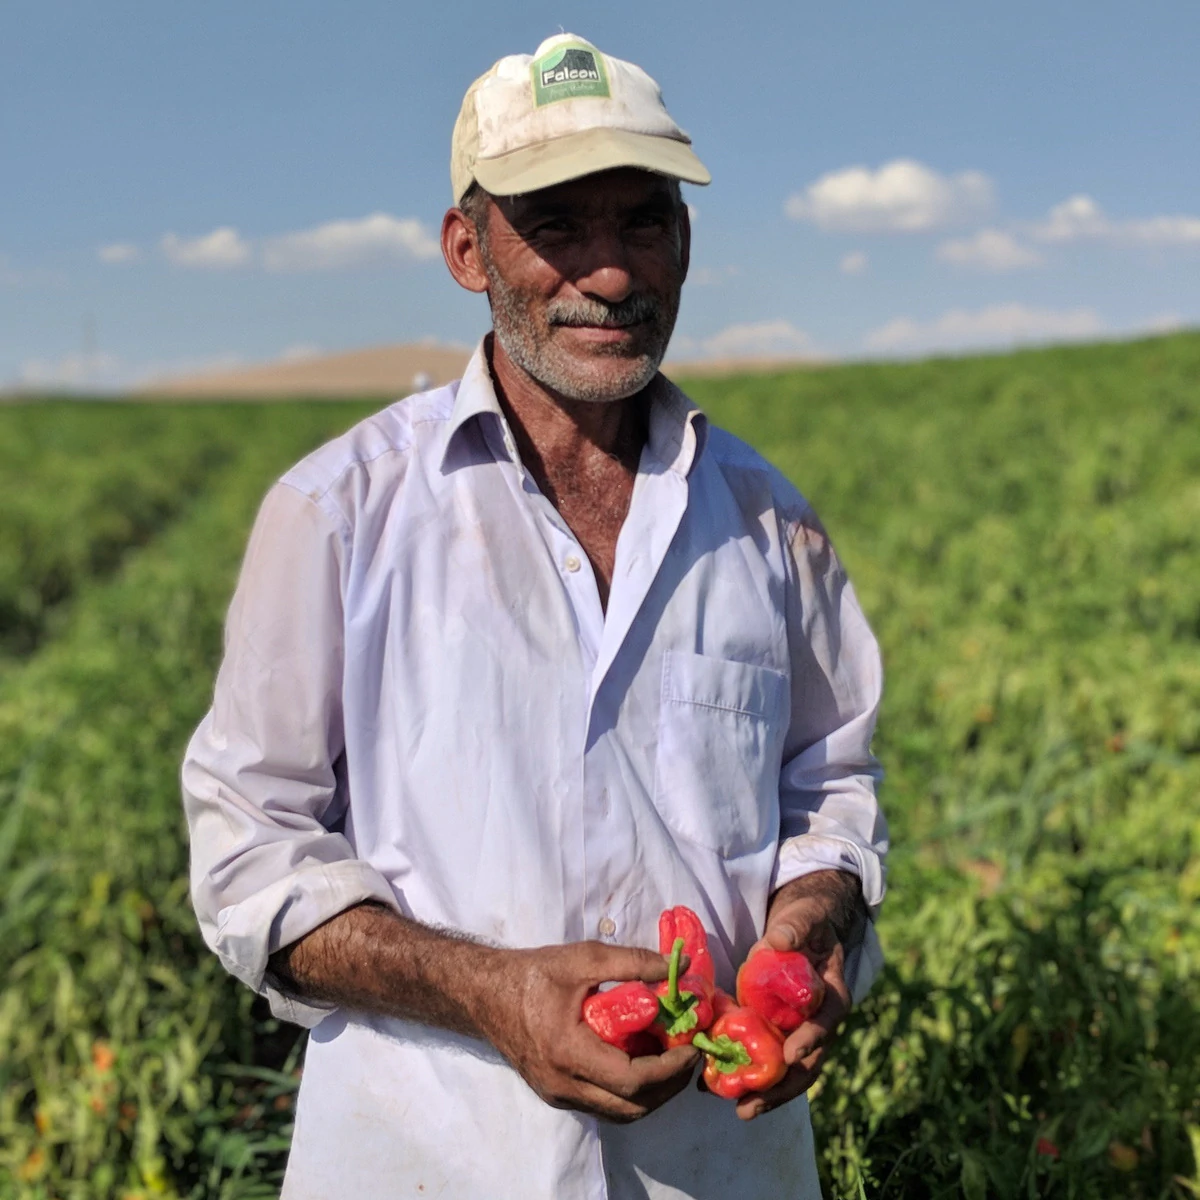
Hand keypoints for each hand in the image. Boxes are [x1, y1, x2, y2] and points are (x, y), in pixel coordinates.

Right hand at [481, 940, 698, 1122]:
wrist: (485, 994)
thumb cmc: (533, 974)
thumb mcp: (583, 958)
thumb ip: (632, 962)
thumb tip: (678, 969)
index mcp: (568, 1052)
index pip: (632, 1080)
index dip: (669, 1068)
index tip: (691, 1046)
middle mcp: (564, 1085)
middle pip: (631, 1108)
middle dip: (669, 1086)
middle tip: (689, 1056)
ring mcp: (559, 1095)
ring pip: (619, 1112)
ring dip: (652, 1094)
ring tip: (670, 1060)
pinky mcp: (557, 1094)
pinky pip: (603, 1104)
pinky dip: (629, 1092)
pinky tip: (640, 1062)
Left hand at [735, 872, 859, 1120]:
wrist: (807, 927)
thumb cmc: (809, 922)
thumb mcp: (805, 918)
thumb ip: (795, 927)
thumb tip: (779, 939)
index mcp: (833, 995)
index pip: (827, 1023)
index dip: (811, 1040)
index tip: (789, 1056)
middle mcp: (820, 1021)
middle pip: (808, 1063)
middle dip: (782, 1087)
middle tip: (753, 1104)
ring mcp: (798, 1030)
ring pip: (788, 1072)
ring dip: (766, 1092)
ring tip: (739, 1109)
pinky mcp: (777, 1031)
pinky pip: (766, 1057)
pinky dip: (748, 1073)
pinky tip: (719, 1085)